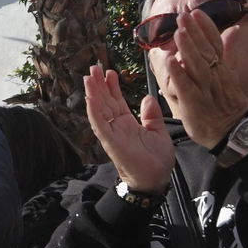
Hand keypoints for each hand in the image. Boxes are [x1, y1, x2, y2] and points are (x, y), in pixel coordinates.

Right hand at [85, 65, 173, 192]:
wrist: (155, 180)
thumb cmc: (156, 160)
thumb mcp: (158, 132)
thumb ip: (151, 115)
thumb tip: (147, 97)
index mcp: (127, 124)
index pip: (116, 101)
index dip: (112, 87)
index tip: (109, 72)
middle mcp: (116, 127)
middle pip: (104, 102)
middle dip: (99, 84)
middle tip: (93, 67)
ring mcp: (111, 134)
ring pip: (99, 110)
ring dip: (93, 93)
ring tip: (89, 77)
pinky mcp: (110, 142)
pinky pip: (99, 124)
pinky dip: (93, 111)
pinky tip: (90, 97)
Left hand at [160, 8, 247, 147]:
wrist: (230, 131)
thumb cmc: (224, 103)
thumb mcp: (227, 76)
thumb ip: (225, 54)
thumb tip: (233, 30)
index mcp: (221, 70)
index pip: (216, 45)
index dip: (207, 28)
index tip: (197, 12)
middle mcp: (215, 77)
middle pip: (206, 51)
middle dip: (195, 32)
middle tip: (183, 15)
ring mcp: (205, 90)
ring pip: (198, 66)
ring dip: (188, 48)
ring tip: (178, 32)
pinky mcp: (194, 103)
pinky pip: (186, 86)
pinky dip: (179, 74)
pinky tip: (170, 61)